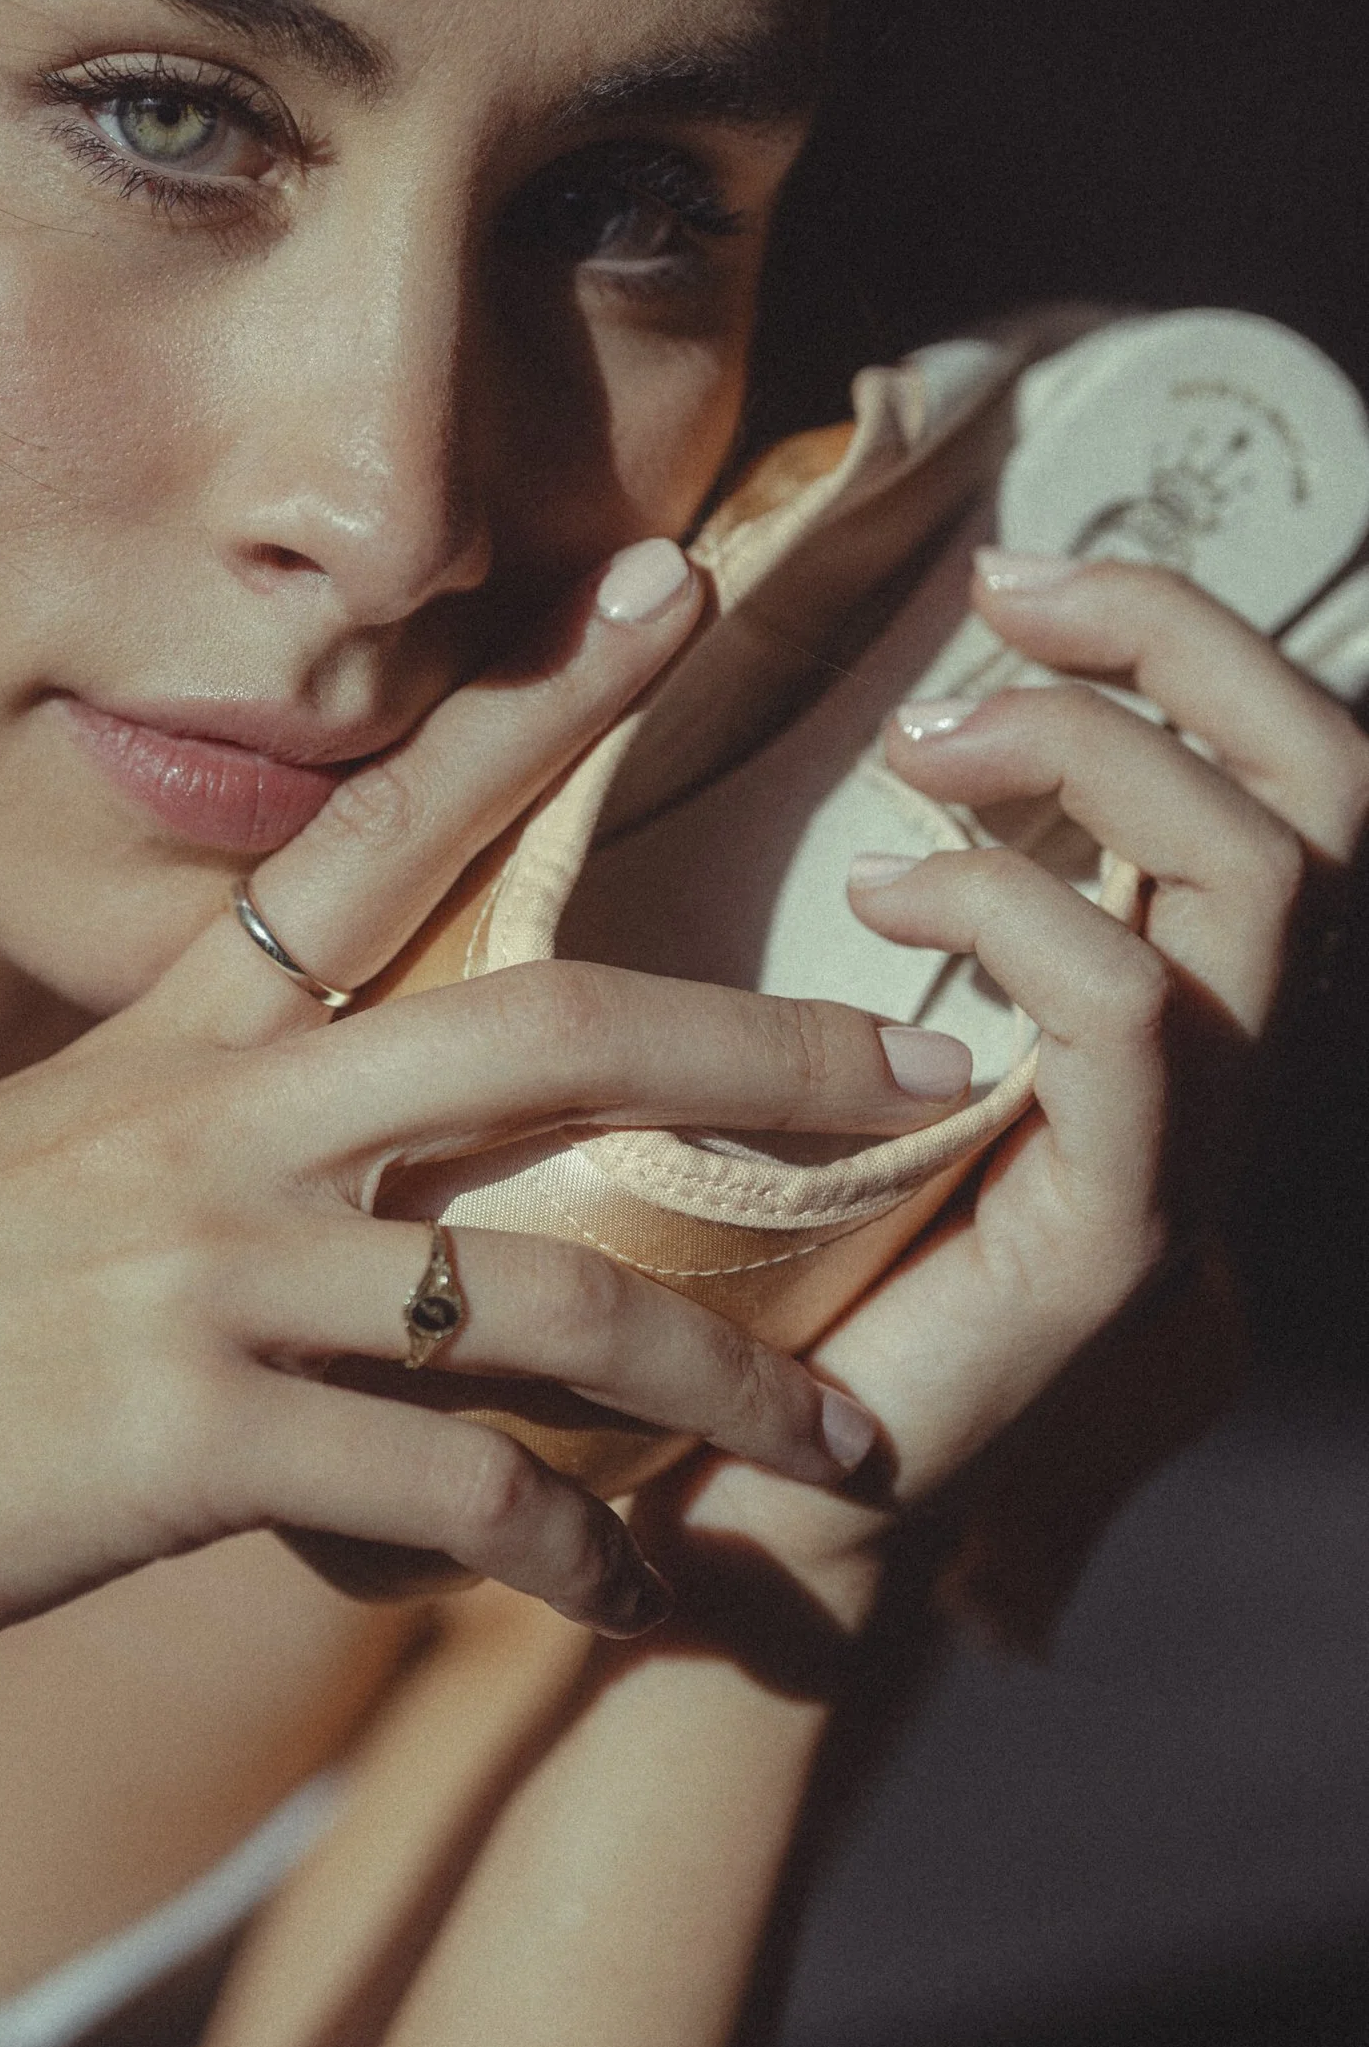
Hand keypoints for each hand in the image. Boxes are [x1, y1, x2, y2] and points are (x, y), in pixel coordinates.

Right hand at [0, 543, 972, 1695]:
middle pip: (548, 1028)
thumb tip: (272, 1199)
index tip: (675, 585)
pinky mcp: (194, 1433)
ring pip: (553, 1286)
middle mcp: (204, 1127)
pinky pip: (456, 1490)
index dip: (537, 701)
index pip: (372, 826)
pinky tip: (633, 1602)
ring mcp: (204, 1272)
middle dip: (766, 1045)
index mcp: (157, 1048)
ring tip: (850, 1439)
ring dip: (727, 1372)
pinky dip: (573, 1556)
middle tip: (928, 1067)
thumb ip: (146, 1166)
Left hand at [666, 548, 1368, 1609]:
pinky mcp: (1116, 1242)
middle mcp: (1229, 1054)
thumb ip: (886, 864)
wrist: (737, 1470)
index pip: (1301, 761)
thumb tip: (833, 666)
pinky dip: (1020, 920)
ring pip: (1259, 879)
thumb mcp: (830, 1000)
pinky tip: (885, 900)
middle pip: (1329, 783)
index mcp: (1183, 977)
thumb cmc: (765, 1218)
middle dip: (1178, 643)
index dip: (1186, 630)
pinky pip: (1138, 1029)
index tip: (1008, 576)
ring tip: (912, 761)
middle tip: (996, 611)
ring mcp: (1192, 1148)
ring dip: (1088, 761)